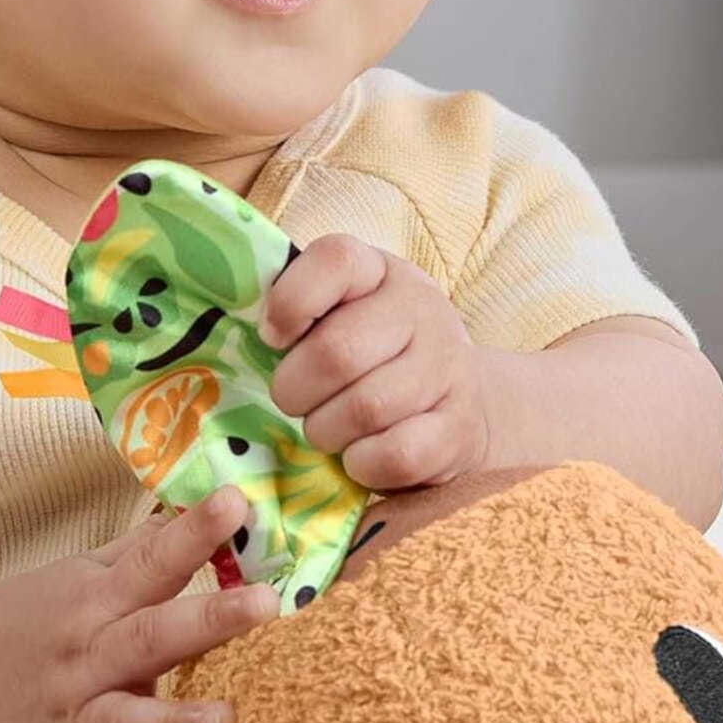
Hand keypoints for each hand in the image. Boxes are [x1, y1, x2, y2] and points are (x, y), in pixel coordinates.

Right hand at [0, 485, 280, 722]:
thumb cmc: (37, 616)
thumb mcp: (84, 571)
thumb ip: (148, 545)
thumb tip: (211, 497)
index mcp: (97, 600)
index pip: (151, 558)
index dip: (193, 531)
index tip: (238, 502)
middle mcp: (89, 657)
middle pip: (149, 635)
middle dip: (207, 621)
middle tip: (265, 602)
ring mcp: (78, 721)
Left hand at [260, 233, 492, 491]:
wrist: (465, 406)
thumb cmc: (377, 356)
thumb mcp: (342, 315)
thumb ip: (300, 308)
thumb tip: (258, 330)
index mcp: (382, 272)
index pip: (336, 259)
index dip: (291, 301)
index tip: (272, 337)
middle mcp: (422, 311)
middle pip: (336, 351)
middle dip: (295, 388)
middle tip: (293, 399)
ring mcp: (447, 369)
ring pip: (363, 409)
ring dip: (326, 430)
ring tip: (327, 427)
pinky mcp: (459, 429)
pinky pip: (392, 455)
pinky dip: (362, 464)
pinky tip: (360, 454)